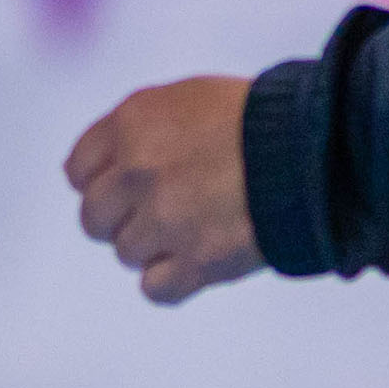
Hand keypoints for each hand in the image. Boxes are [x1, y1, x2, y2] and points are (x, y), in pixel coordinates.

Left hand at [63, 75, 265, 304]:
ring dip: (154, 246)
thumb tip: (80, 172)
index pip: (78, 172)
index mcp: (130, 124)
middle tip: (160, 210)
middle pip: (93, 219)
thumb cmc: (253, 117)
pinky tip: (195, 261)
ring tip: (194, 226)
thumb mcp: (182, 99)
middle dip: (122, 218)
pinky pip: (154, 289)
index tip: (129, 185)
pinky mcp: (197, 262)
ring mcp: (164, 219)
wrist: (310, 148)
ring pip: (126, 253)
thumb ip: (130, 130)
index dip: (103, 181)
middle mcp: (137, 172)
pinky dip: (172, 280)